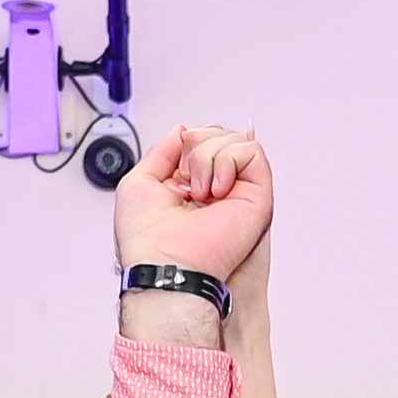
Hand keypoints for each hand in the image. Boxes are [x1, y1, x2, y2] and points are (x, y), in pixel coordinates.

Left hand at [111, 123, 272, 289]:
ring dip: (208, 156)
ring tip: (200, 191)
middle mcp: (216, 188)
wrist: (165, 267)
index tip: (177, 164)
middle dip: (197, 144)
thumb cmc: (147, 241)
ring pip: (235, 139)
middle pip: (219, 134)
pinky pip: (251, 151)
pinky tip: (216, 190)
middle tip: (188, 178)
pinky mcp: (257, 195)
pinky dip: (228, 160)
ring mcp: (238, 191)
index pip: (203, 140)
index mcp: (191, 185)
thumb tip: (182, 131)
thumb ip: (161, 152)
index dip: (190, 140)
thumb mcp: (139, 182)